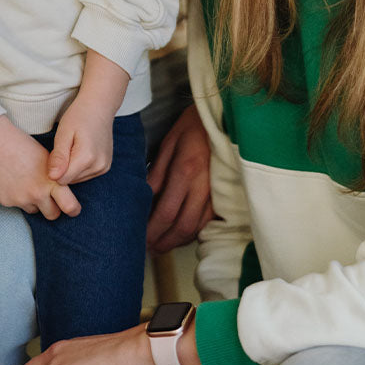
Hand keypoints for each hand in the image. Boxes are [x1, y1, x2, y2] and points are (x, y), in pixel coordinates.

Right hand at [0, 115, 79, 218]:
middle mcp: (37, 193)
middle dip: (53, 209)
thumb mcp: (48, 160)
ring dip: (34, 202)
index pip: (70, 206)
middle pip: (53, 215)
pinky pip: (17, 205)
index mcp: (51, 182)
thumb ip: (57, 178)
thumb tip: (65, 193)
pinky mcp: (6, 201)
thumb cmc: (25, 147)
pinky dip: (18, 197)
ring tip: (27, 182)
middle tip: (50, 199)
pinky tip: (14, 181)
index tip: (73, 209)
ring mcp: (20, 199)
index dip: (73, 209)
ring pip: (34, 210)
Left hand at [48, 96, 112, 184]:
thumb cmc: (79, 116)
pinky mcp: (105, 167)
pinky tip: (81, 151)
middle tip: (65, 147)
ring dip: (72, 168)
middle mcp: (98, 166)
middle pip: (70, 180)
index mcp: (87, 158)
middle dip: (63, 168)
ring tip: (74, 147)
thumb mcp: (64, 133)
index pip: (61, 179)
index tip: (56, 151)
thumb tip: (53, 177)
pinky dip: (80, 167)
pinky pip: (86, 175)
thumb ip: (58, 157)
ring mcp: (104, 167)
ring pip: (77, 179)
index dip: (55, 168)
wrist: (100, 107)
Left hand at [147, 104, 213, 252]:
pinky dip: (194, 231)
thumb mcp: (169, 144)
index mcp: (185, 171)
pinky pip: (208, 221)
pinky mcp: (224, 193)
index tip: (140, 238)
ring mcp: (216, 191)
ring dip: (178, 241)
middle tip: (149, 248)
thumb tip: (143, 198)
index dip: (152, 230)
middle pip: (182, 226)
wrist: (224, 116)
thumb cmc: (192, 126)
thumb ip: (156, 172)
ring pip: (197, 227)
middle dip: (164, 242)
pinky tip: (182, 233)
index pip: (165, 212)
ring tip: (162, 244)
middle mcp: (203, 185)